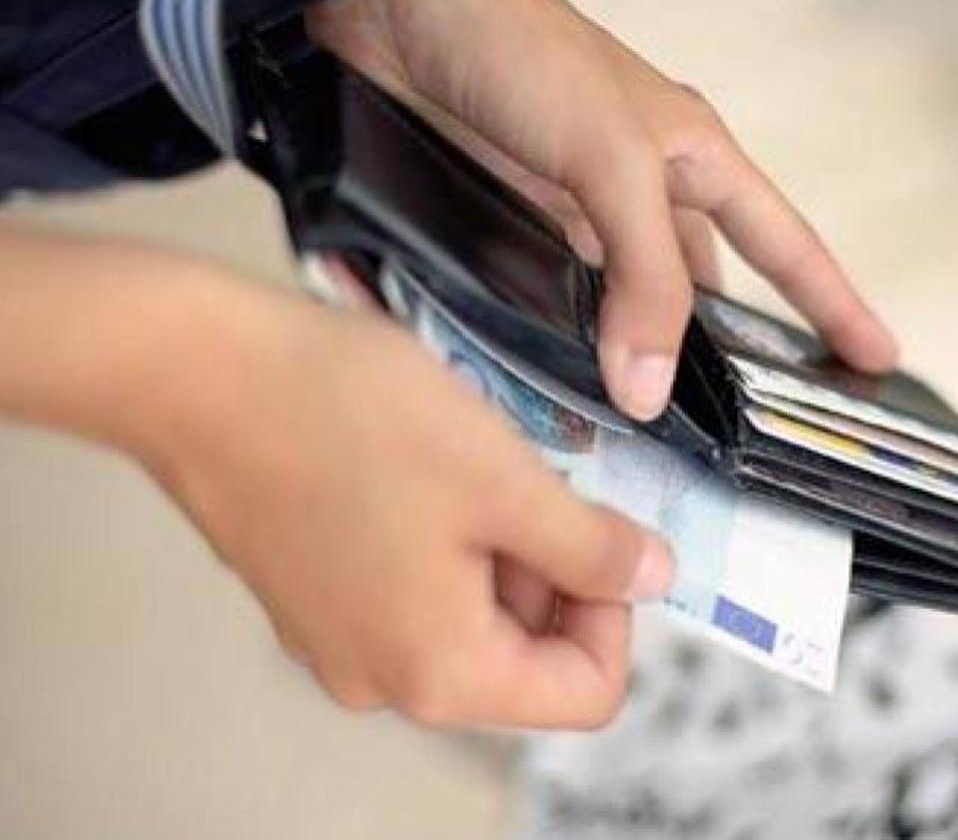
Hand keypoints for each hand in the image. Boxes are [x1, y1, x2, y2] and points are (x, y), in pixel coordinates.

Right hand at [119, 267, 672, 728]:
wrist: (199, 372)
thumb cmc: (344, 419)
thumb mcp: (505, 480)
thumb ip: (593, 548)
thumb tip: (653, 579)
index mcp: (441, 673)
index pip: (586, 692)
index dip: (616, 612)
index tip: (604, 533)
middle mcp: (385, 680)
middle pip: (527, 655)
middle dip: (555, 569)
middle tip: (539, 480)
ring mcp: (341, 641)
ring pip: (474, 615)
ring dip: (502, 545)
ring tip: (478, 464)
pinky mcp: (314, 596)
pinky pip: (415, 588)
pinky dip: (449, 537)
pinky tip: (431, 467)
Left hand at [305, 0, 898, 419]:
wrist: (395, 9)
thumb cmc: (520, 49)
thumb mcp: (610, 162)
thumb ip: (642, 275)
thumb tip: (654, 385)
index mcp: (692, 160)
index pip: (786, 246)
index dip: (835, 303)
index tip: (878, 357)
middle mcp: (641, 193)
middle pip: (706, 291)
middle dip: (728, 356)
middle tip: (749, 431)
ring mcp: (576, 214)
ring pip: (627, 307)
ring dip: (634, 360)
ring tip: (647, 431)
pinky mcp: (514, 227)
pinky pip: (554, 301)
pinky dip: (559, 344)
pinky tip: (557, 385)